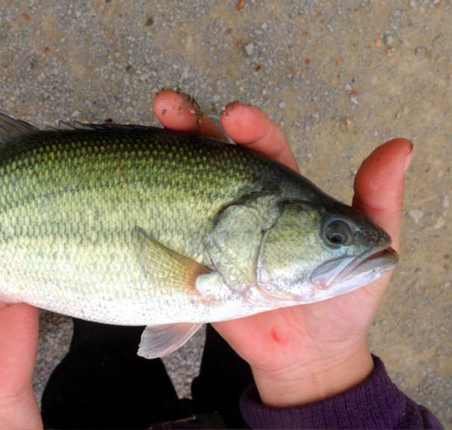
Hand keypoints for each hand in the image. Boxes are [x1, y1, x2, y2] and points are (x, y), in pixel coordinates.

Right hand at [153, 90, 410, 406]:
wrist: (304, 356)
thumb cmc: (342, 303)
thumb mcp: (368, 250)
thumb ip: (378, 200)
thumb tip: (399, 145)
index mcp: (280, 195)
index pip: (261, 149)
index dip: (249, 128)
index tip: (234, 116)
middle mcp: (240, 206)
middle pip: (209, 154)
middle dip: (187, 124)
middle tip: (168, 107)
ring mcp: (210, 232)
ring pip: (180, 185)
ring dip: (158, 153)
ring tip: (140, 131)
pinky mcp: (190, 262)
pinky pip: (163, 234)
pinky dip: (138, 208)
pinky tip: (120, 184)